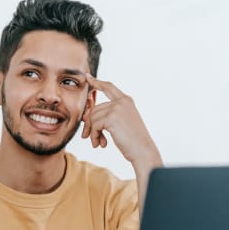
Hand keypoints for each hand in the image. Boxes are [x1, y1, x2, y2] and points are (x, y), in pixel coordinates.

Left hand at [83, 74, 162, 215]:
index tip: (88, 78)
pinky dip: (94, 136)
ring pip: (93, 117)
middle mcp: (122, 101)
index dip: (97, 82)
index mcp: (126, 101)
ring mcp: (117, 108)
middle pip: (95, 108)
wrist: (143, 151)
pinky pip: (94, 125)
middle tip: (88, 137)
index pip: (109, 87)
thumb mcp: (121, 124)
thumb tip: (85, 116)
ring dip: (92, 132)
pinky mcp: (112, 117)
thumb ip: (107, 116)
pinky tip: (100, 144)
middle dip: (89, 124)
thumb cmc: (133, 142)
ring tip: (97, 143)